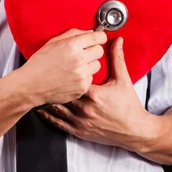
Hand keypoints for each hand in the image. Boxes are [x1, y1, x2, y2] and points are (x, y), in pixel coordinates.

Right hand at [20, 29, 107, 106]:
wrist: (31, 85)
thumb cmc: (39, 63)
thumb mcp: (53, 42)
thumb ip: (73, 34)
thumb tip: (89, 32)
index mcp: (71, 45)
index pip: (97, 37)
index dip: (99, 36)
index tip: (98, 38)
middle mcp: (78, 60)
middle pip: (99, 51)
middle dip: (93, 50)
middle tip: (83, 53)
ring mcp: (81, 75)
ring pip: (97, 65)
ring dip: (90, 64)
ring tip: (76, 65)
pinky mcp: (82, 87)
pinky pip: (91, 78)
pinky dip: (84, 76)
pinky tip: (73, 76)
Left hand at [37, 37, 155, 152]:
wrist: (134, 131)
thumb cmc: (129, 105)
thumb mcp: (123, 80)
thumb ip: (117, 59)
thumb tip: (117, 41)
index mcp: (94, 94)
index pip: (74, 77)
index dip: (65, 69)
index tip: (58, 61)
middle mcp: (84, 109)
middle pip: (62, 92)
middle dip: (53, 83)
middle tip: (42, 74)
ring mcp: (80, 121)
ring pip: (57, 108)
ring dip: (47, 98)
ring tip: (37, 89)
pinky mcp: (79, 131)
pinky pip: (59, 123)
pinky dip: (48, 116)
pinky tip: (41, 109)